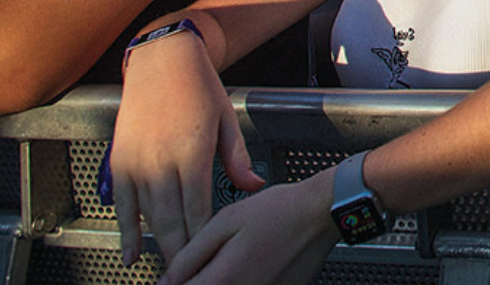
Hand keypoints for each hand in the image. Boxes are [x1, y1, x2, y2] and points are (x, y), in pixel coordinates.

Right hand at [111, 33, 264, 265]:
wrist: (161, 59)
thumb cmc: (199, 87)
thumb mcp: (227, 120)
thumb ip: (237, 160)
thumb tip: (254, 187)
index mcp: (193, 152)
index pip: (200, 209)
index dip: (205, 240)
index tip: (212, 261)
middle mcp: (162, 161)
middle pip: (172, 221)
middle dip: (182, 253)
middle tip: (191, 277)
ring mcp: (137, 163)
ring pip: (147, 218)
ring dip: (157, 247)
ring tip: (169, 273)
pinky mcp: (119, 162)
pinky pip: (122, 205)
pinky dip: (126, 232)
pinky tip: (130, 256)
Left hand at [159, 173, 337, 284]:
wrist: (322, 213)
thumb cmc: (279, 212)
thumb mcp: (225, 222)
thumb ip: (190, 255)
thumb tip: (167, 279)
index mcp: (223, 280)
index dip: (172, 283)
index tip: (174, 275)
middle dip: (199, 279)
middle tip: (210, 261)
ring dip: (222, 279)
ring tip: (234, 258)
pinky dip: (245, 279)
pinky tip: (254, 263)